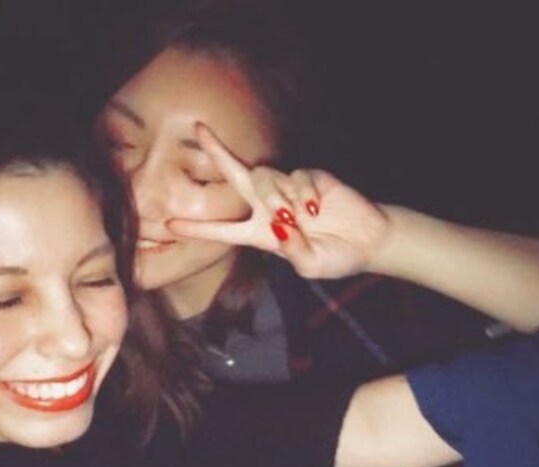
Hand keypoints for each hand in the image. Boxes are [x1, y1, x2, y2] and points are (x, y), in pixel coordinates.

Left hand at [167, 123, 390, 278]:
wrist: (368, 242)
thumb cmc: (336, 257)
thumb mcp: (310, 265)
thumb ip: (291, 251)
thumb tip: (278, 224)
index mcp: (262, 233)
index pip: (224, 230)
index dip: (199, 229)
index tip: (171, 225)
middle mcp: (270, 208)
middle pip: (237, 176)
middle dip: (219, 152)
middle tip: (200, 129)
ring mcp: (289, 189)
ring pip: (265, 178)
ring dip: (277, 197)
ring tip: (300, 217)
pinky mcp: (311, 177)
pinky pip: (296, 177)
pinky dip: (304, 193)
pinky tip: (319, 207)